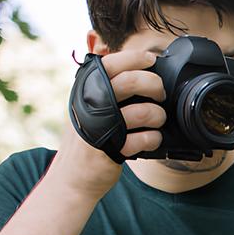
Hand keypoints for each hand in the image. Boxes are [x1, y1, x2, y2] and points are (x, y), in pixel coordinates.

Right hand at [53, 49, 168, 200]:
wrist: (73, 176)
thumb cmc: (88, 138)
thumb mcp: (87, 108)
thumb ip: (104, 90)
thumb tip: (135, 71)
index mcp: (85, 91)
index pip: (109, 64)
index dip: (134, 58)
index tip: (151, 59)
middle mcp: (91, 105)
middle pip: (131, 82)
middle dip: (154, 85)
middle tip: (160, 94)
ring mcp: (101, 126)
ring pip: (143, 111)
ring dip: (158, 116)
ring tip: (157, 120)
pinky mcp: (112, 149)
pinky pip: (145, 139)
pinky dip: (154, 139)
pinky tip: (151, 139)